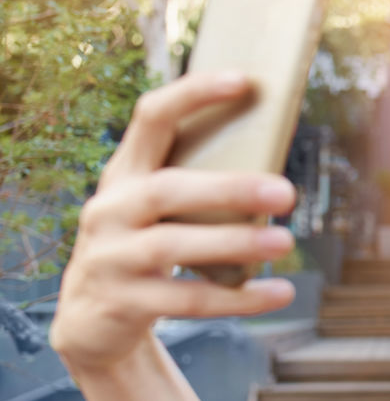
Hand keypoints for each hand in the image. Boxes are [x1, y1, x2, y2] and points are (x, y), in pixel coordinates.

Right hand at [50, 72, 298, 371]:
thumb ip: (198, 187)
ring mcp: (110, 257)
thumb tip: (278, 171)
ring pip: (174, 245)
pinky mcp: (123, 301)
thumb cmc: (145, 247)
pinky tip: (281, 292)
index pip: (151, 118)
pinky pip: (187, 300)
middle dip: (230, 189)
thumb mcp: (157, 211)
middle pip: (168, 190)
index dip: (193, 95)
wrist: (91, 320)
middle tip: (287, 192)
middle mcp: (109, 209)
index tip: (243, 80)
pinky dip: (238, 298)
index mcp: (124, 173)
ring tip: (285, 242)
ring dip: (235, 244)